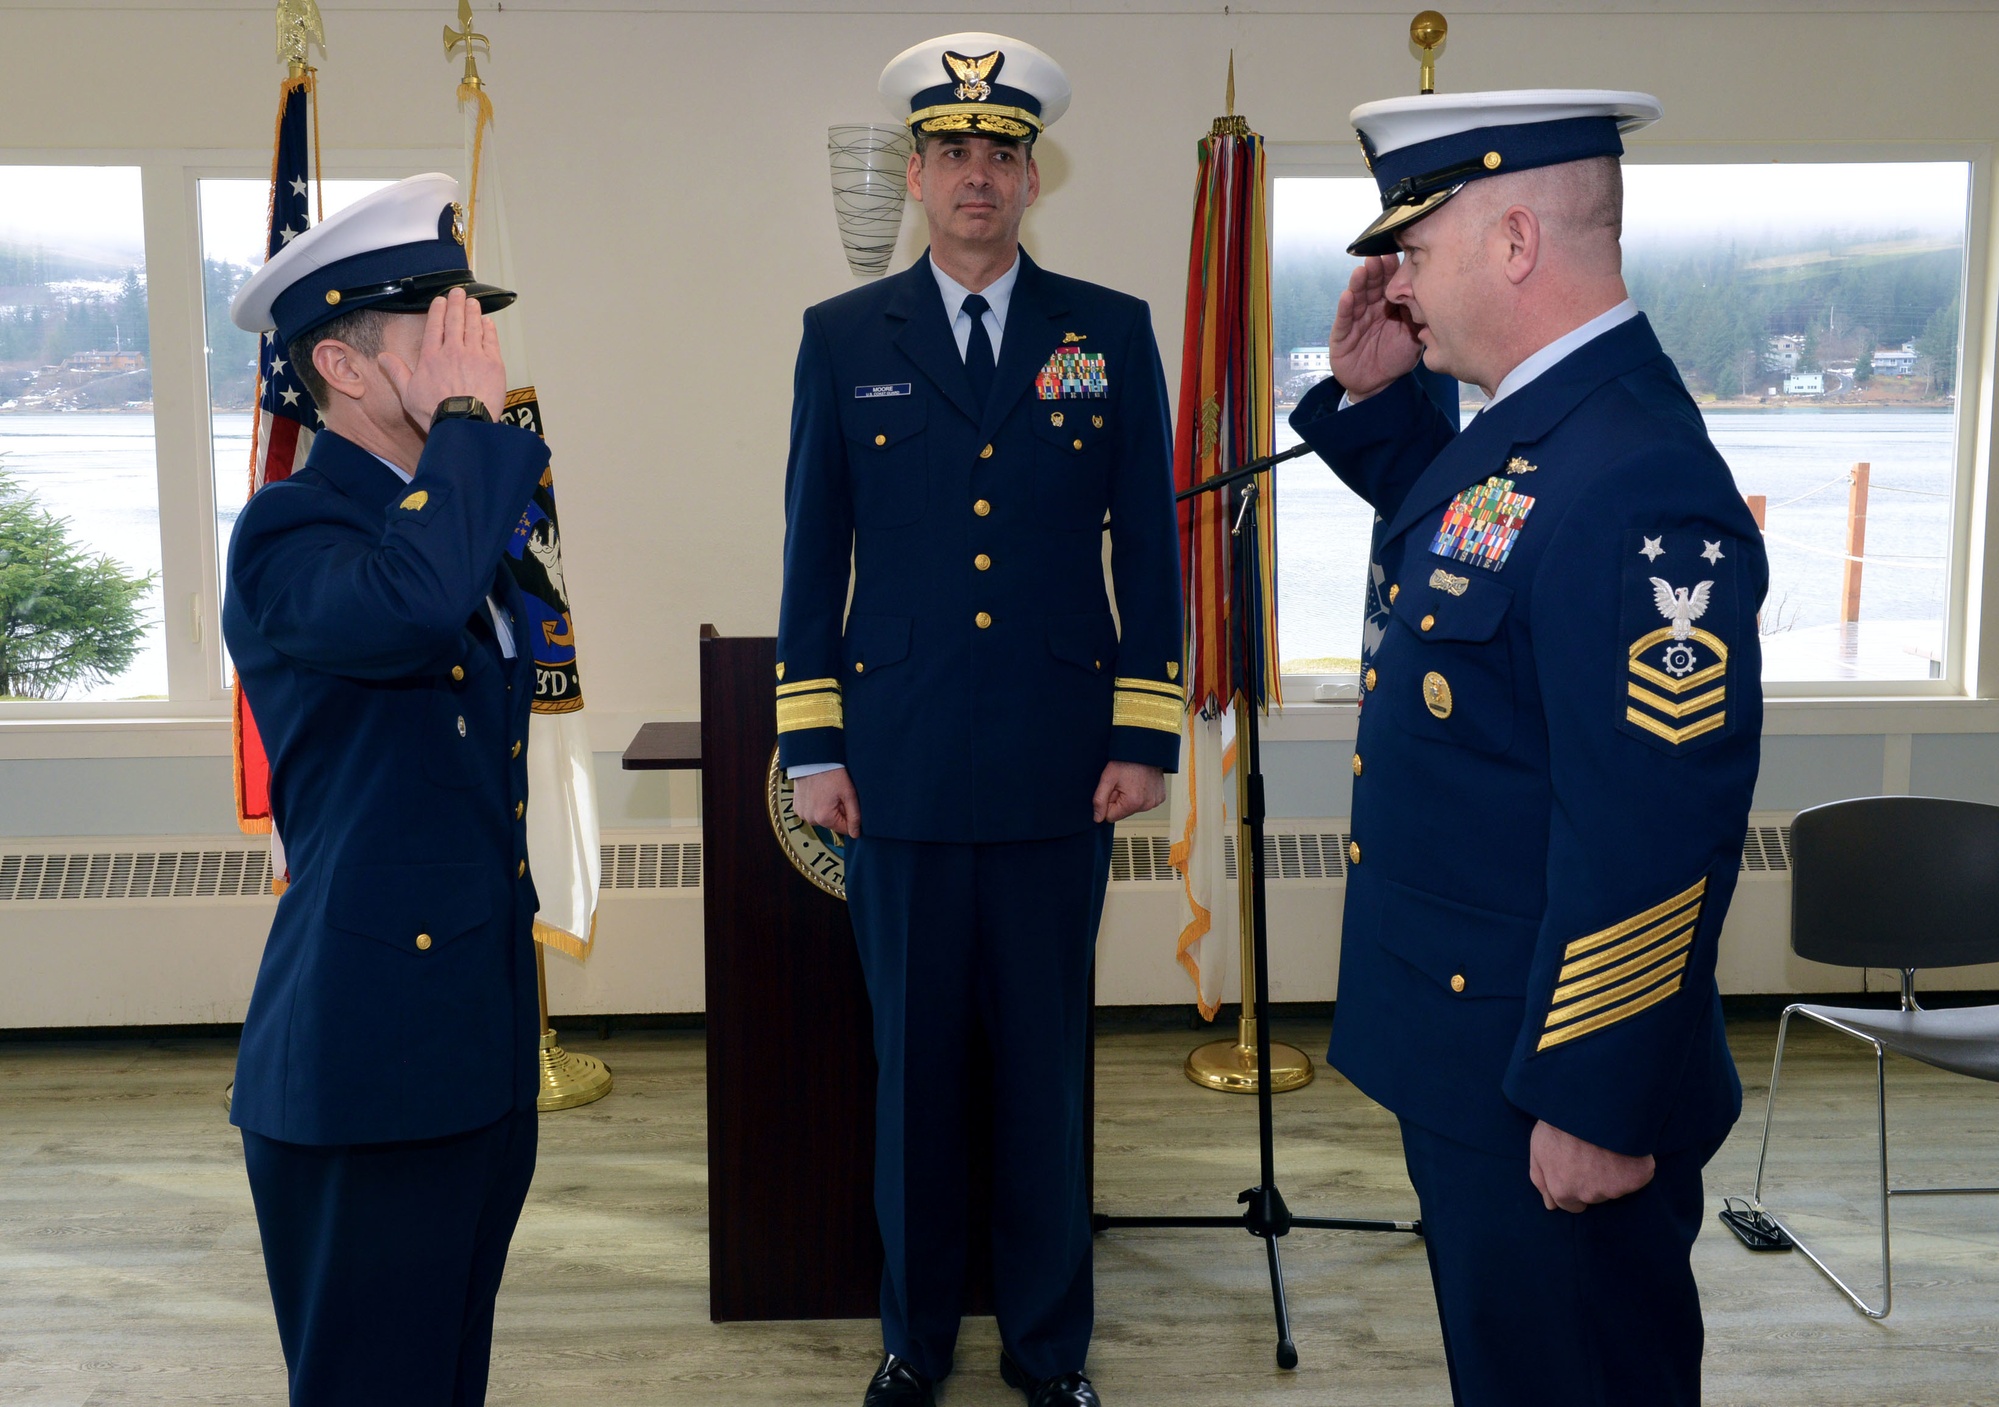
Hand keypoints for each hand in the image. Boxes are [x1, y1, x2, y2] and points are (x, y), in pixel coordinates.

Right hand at [376, 287, 507, 432]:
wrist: (463, 424)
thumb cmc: (436, 413)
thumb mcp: (408, 393)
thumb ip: (397, 372)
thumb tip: (382, 357)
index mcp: (431, 357)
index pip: (435, 326)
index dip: (438, 310)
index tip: (440, 300)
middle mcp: (453, 351)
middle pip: (455, 321)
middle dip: (456, 303)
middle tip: (458, 292)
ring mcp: (474, 356)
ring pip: (474, 327)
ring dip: (473, 312)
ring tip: (473, 302)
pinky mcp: (493, 364)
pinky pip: (491, 341)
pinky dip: (489, 329)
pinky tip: (488, 322)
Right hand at [793, 767, 861, 838]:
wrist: (813, 759)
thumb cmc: (833, 774)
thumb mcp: (849, 794)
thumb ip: (854, 816)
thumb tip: (856, 834)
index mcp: (824, 818)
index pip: (845, 829)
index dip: (850, 816)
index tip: (848, 802)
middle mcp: (810, 819)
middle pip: (833, 823)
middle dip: (838, 811)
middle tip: (838, 794)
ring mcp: (802, 814)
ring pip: (822, 818)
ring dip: (827, 809)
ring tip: (828, 792)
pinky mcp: (796, 807)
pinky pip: (811, 812)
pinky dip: (816, 806)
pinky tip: (818, 793)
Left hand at [1093, 761, 1165, 824]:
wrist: (1145, 749)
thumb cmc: (1127, 760)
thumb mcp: (1107, 778)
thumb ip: (1099, 800)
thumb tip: (1098, 818)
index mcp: (1133, 803)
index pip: (1111, 817)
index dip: (1108, 802)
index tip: (1113, 789)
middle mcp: (1147, 805)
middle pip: (1124, 812)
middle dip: (1119, 800)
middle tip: (1122, 783)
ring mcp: (1155, 801)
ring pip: (1134, 808)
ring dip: (1130, 797)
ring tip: (1132, 781)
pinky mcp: (1160, 797)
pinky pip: (1145, 802)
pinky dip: (1141, 794)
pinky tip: (1140, 782)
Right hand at [1328, 254, 1422, 401]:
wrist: (1378, 387)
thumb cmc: (1396, 359)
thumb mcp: (1413, 338)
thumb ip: (1417, 318)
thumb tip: (1427, 295)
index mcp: (1389, 306)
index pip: (1390, 284)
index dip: (1392, 270)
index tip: (1396, 256)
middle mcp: (1371, 309)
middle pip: (1372, 286)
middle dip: (1375, 271)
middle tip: (1378, 257)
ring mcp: (1356, 321)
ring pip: (1357, 299)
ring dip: (1358, 284)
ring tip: (1361, 271)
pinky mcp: (1342, 336)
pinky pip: (1344, 320)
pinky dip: (1345, 308)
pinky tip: (1347, 296)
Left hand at [1529, 1120, 1655, 1212]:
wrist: (1589, 1103)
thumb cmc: (1560, 1122)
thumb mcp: (1539, 1147)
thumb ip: (1541, 1179)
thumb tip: (1550, 1205)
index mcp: (1562, 1190)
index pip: (1572, 1206)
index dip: (1576, 1186)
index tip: (1580, 1170)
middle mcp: (1588, 1195)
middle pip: (1595, 1195)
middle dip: (1595, 1179)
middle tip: (1594, 1151)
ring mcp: (1614, 1188)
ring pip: (1617, 1186)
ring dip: (1614, 1169)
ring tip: (1607, 1143)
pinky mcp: (1637, 1177)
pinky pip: (1639, 1174)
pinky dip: (1636, 1163)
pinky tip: (1625, 1144)